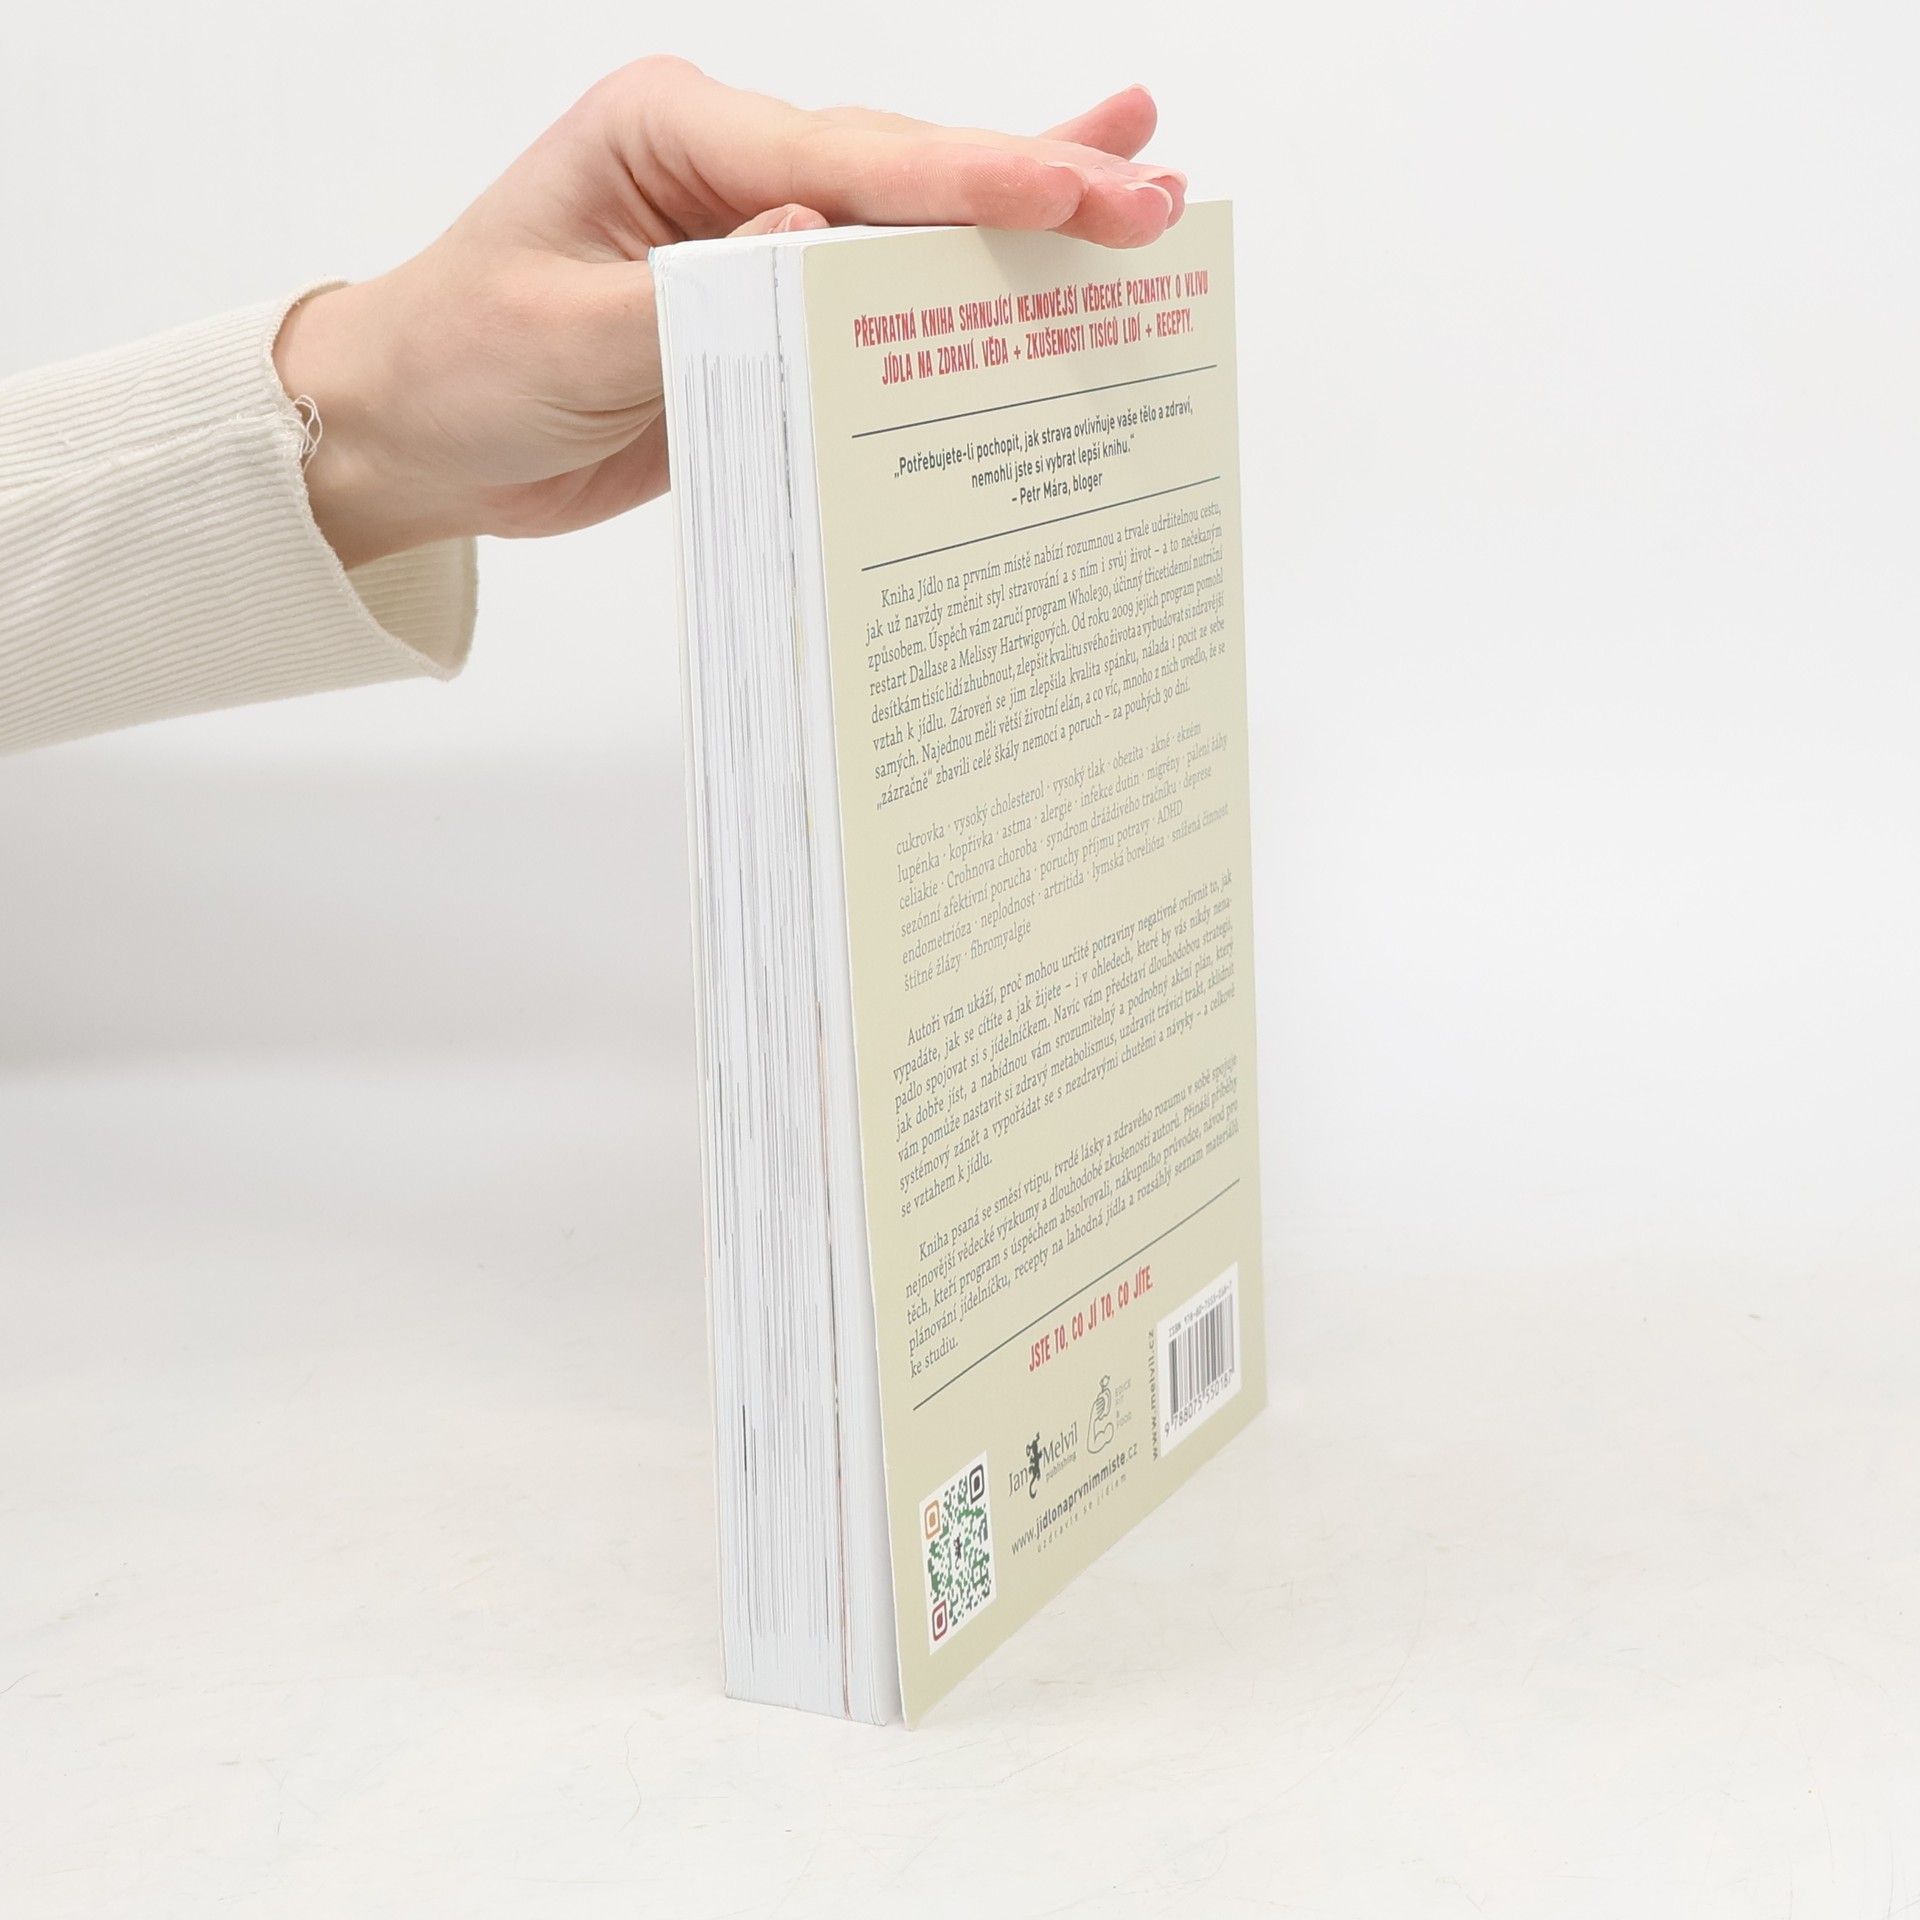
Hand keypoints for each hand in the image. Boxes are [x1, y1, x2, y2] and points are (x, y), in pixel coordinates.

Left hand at [273, 59, 1185, 568]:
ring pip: (911, 222)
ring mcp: (756, 241)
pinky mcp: (766, 314)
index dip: (966, 180)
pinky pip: (875, 297)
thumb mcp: (565, 331)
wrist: (414, 435)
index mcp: (676, 138)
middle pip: (904, 175)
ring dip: (1024, 210)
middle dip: (1030, 186)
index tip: (1073, 190)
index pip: (848, 159)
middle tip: (1153, 201)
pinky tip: (1034, 240)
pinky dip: (955, 279)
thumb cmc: (460, 364)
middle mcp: (731, 173)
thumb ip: (693, 292)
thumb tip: (815, 238)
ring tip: (1148, 180)